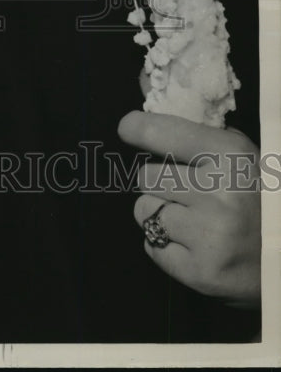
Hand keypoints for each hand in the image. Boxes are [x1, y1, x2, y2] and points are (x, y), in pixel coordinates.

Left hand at [118, 110, 260, 308]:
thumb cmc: (261, 200)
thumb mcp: (241, 157)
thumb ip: (199, 136)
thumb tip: (144, 118)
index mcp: (230, 156)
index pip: (160, 132)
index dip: (137, 128)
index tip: (128, 128)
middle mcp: (218, 193)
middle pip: (145, 175)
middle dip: (158, 183)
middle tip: (184, 193)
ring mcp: (208, 235)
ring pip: (143, 210)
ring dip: (158, 214)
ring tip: (190, 221)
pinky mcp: (199, 272)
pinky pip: (151, 246)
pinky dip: (163, 246)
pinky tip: (192, 245)